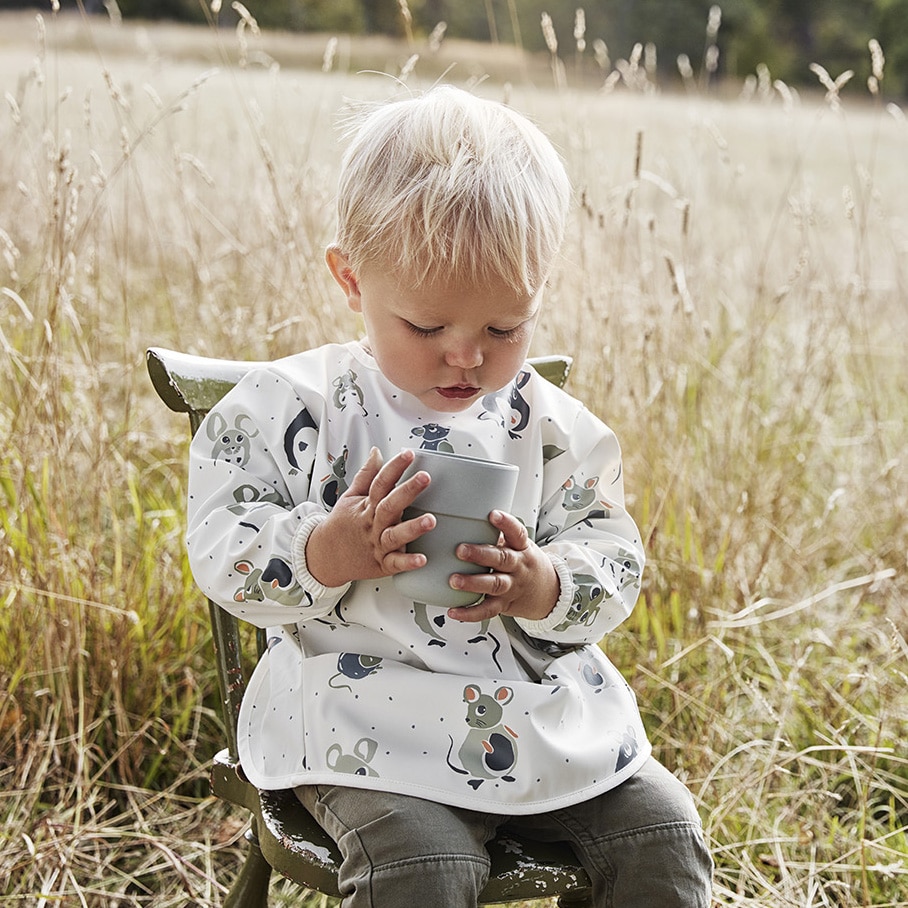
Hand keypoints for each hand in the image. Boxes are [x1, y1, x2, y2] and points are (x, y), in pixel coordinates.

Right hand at [304, 448, 435, 586]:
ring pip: (394, 535)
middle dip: (407, 491)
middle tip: (424, 478)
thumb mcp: (350, 497)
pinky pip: (395, 563)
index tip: (408, 454)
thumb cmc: (342, 525)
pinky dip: (407, 562)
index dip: (394, 467)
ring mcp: (377, 544)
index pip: (381, 482)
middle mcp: (373, 523)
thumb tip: (376, 453)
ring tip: (430, 520)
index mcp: (367, 505)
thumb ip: (367, 475)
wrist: (324, 556)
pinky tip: (421, 559)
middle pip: (389, 505)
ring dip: (412, 528)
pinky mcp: (381, 563)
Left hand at [446, 510, 558, 623]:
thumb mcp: (520, 546)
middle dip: (480, 554)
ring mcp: (512, 587)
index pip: (517, 533)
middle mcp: (518, 567)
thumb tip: (468, 521)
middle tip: (460, 550)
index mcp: (522, 549)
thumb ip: (499, 537)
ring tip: (454, 580)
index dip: (506, 523)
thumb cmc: (526, 563)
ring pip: (494, 585)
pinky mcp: (504, 604)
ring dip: (473, 583)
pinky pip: (487, 610)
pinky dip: (470, 613)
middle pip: (502, 559)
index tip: (493, 514)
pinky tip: (454, 611)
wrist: (548, 592)